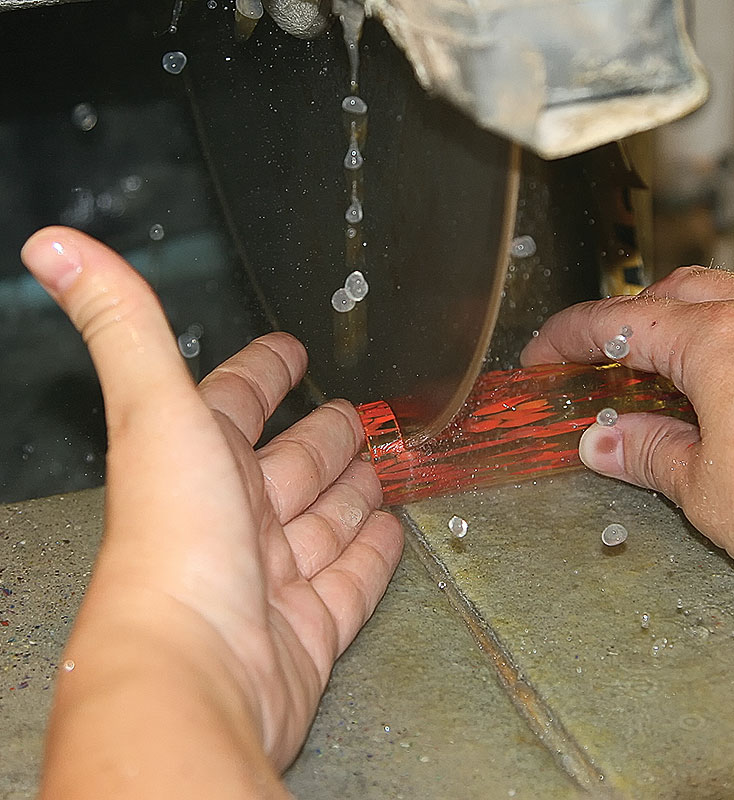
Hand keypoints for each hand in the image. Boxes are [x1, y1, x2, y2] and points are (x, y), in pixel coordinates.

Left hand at [23, 227, 402, 797]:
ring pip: (323, 522)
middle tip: (356, 414)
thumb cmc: (175, 539)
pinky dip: (371, 558)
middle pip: (291, 465)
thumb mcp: (157, 411)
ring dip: (353, 493)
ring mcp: (272, 578)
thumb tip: (55, 244)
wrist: (193, 676)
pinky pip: (349, 583)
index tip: (290, 351)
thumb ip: (124, 325)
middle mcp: (233, 518)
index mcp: (199, 462)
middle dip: (324, 436)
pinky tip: (392, 532)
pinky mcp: (309, 629)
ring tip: (384, 466)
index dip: (263, 370)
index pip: (236, 402)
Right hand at [521, 266, 733, 591]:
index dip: (566, 337)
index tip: (540, 356)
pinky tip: (729, 394)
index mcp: (718, 342)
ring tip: (661, 377)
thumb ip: (648, 457)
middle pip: (674, 292)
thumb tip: (603, 445)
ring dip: (681, 329)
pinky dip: (730, 348)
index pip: (615, 321)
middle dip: (626, 318)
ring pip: (729, 303)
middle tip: (600, 358)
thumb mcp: (708, 492)